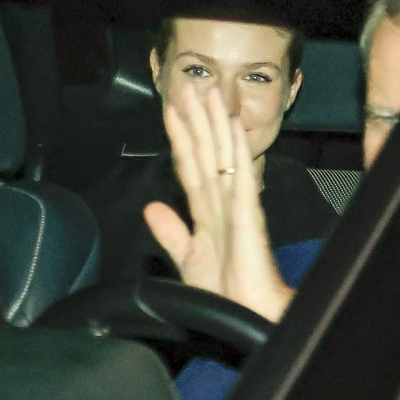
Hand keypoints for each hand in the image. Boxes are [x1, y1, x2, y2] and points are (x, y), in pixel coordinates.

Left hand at [144, 85, 293, 321]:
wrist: (247, 316)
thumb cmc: (227, 292)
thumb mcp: (188, 257)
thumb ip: (171, 232)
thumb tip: (150, 208)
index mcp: (208, 211)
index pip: (189, 165)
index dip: (179, 136)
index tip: (169, 109)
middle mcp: (223, 202)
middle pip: (206, 152)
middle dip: (196, 118)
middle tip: (188, 84)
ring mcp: (237, 206)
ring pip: (223, 156)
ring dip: (215, 123)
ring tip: (210, 92)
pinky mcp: (248, 216)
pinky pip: (241, 177)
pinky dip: (237, 151)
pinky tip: (233, 127)